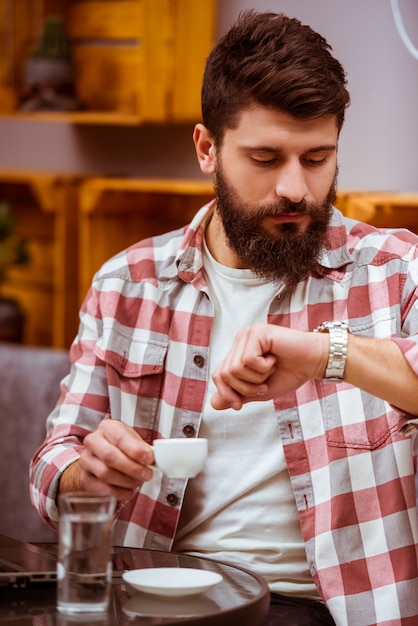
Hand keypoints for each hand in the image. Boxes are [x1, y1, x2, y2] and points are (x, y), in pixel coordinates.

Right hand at [78, 420, 153, 500]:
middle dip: (132, 468)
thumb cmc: (119, 446)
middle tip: (147, 474)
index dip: (135, 449)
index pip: (119, 437)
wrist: (99, 456)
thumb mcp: (131, 440)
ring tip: (139, 482)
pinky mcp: (85, 478)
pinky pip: (102, 489)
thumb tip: (155, 458)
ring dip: (127, 481)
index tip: (149, 458)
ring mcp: (86, 460)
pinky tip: (129, 490)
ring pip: (106, 474)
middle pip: (110, 456)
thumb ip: (142, 447)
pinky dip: (119, 492)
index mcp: (107, 428)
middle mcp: (93, 442)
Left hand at [211, 322, 327, 409]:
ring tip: (271, 370)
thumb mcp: (259, 391)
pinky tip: (274, 360)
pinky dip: (263, 368)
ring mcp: (248, 335)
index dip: (227, 393)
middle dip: (245, 388)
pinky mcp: (257, 332)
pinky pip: (248, 359)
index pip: (219, 375)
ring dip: (256, 378)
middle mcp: (240, 341)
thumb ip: (238, 395)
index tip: (240, 404)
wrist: (314, 363)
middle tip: (264, 384)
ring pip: (235, 368)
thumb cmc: (290, 373)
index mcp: (239, 352)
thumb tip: (213, 404)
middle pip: (224, 374)